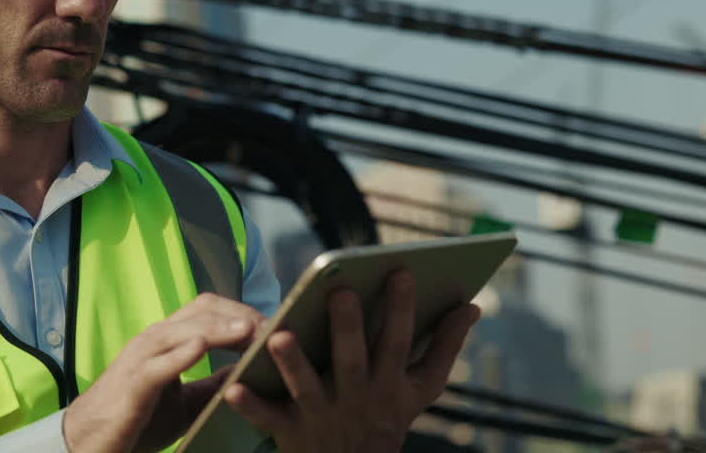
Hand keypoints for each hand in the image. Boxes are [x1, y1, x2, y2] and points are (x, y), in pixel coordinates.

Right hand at [62, 293, 265, 452]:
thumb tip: (250, 371)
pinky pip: (156, 364)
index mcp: (168, 340)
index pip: (209, 309)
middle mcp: (154, 340)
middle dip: (239, 314)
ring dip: (218, 328)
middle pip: (201, 310)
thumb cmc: (137, 419)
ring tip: (249, 329)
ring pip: (182, 330)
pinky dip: (180, 354)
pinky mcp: (132, 384)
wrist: (91, 443)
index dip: (242, 312)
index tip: (275, 324)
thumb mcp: (186, 401)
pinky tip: (201, 348)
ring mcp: (140, 358)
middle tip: (273, 326)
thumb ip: (214, 383)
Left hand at [224, 270, 480, 452]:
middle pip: (353, 360)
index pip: (398, 341)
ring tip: (279, 336)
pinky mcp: (292, 434)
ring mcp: (323, 416)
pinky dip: (252, 405)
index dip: (401, 308)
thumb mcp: (419, 390)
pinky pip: (269, 420)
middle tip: (340, 291)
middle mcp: (358, 397)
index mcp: (389, 382)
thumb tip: (472, 306)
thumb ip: (444, 348)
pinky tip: (233, 385)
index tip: (400, 271)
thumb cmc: (386, 419)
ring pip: (307, 388)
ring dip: (293, 364)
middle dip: (347, 327)